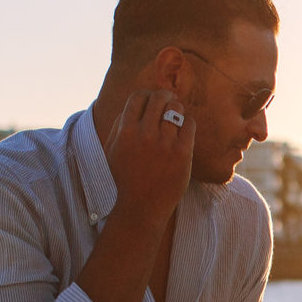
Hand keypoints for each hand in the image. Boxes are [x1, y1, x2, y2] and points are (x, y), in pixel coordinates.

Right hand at [102, 89, 193, 223]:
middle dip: (165, 97)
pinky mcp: (182, 153)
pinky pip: (190, 124)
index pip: (138, 97)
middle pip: (159, 98)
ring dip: (177, 109)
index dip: (146, 95)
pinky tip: (184, 129)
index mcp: (125, 131)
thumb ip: (119, 125)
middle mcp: (145, 134)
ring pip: (176, 108)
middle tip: (169, 101)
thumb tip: (134, 104)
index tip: (152, 100)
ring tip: (176, 116)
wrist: (141, 206)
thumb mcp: (112, 150)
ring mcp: (165, 143)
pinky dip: (188, 122)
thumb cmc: (125, 178)